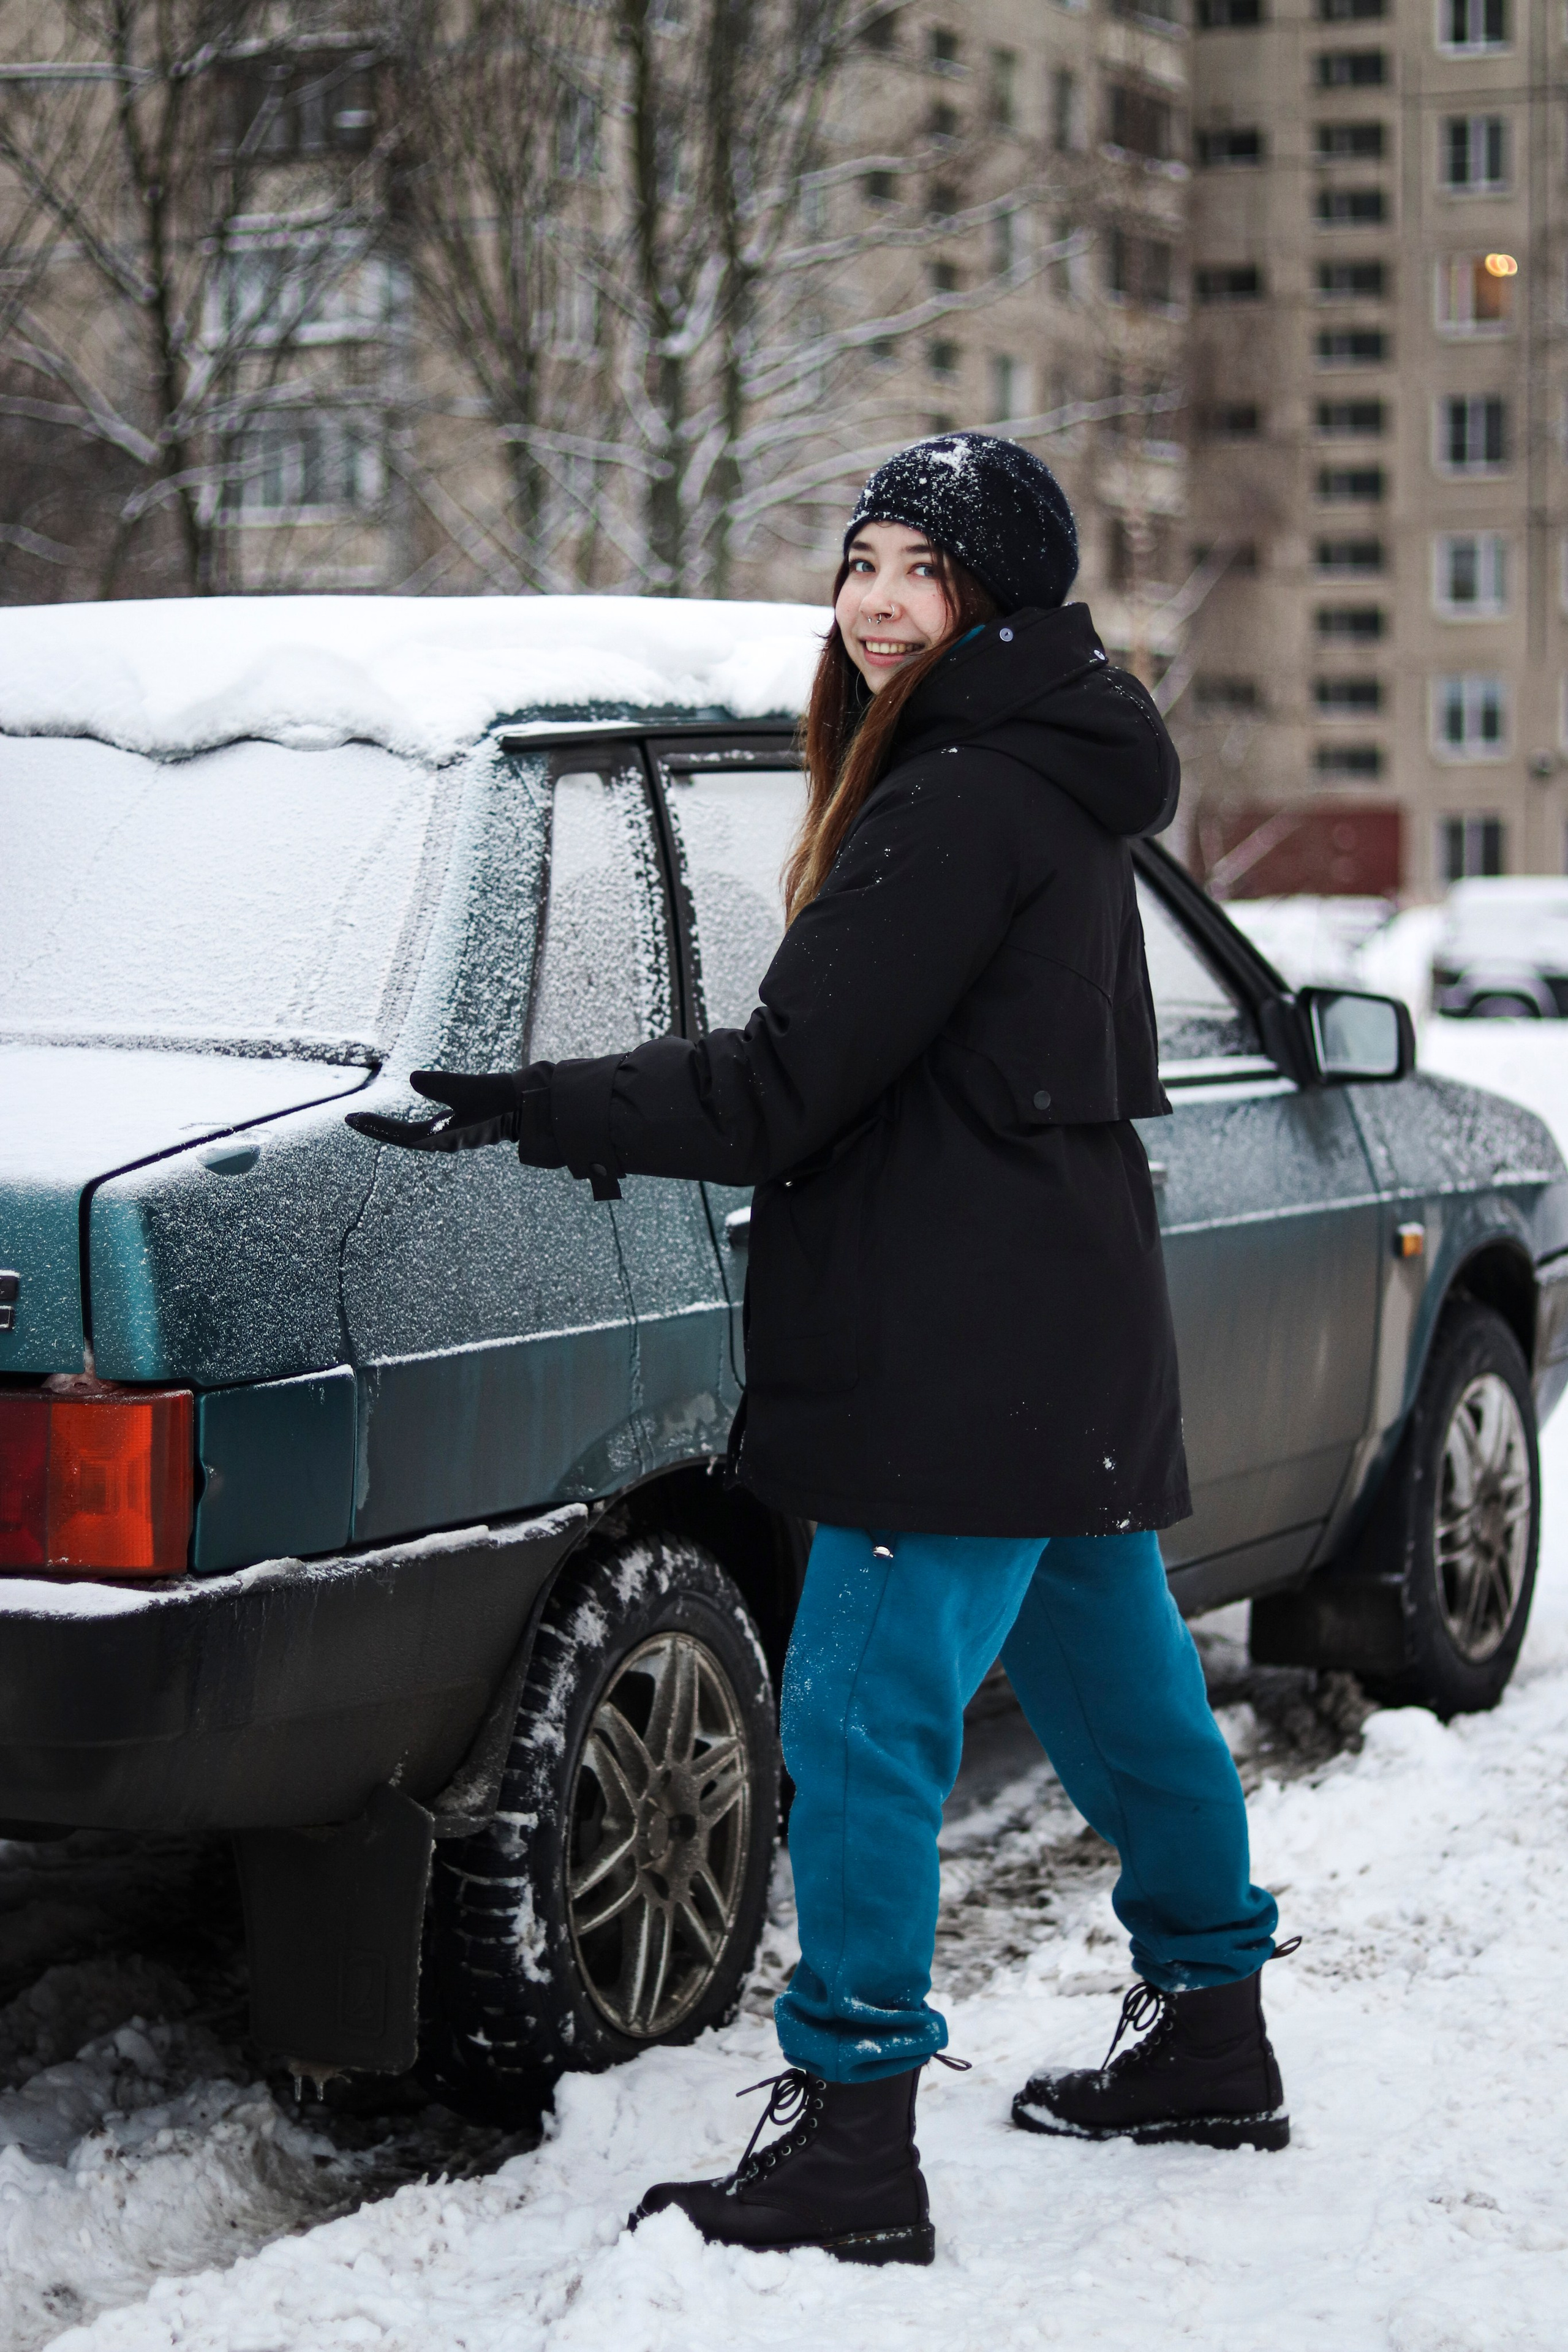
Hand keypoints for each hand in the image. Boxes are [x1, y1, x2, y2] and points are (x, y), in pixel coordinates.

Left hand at [346, 1069, 560, 1158]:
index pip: (399, 1135)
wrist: (529, 1107)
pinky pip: (428, 1131)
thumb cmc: (501, 1100)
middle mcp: (444, 1140)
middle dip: (378, 1129)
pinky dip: (411, 1125)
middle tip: (354, 1118)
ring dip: (392, 1129)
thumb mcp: (470, 1089)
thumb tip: (412, 1079)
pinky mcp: (462, 1127)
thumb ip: (441, 1085)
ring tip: (372, 1121)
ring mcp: (453, 1135)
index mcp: (443, 1138)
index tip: (350, 1118)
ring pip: (414, 1136)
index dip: (373, 1128)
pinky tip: (410, 1120)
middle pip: (402, 1138)